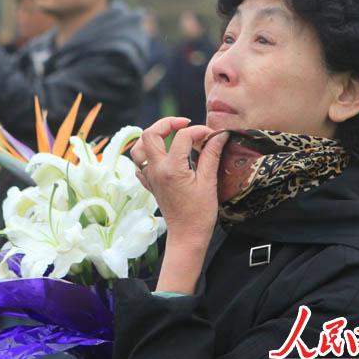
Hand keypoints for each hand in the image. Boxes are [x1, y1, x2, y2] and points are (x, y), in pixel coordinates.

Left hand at [130, 117, 228, 248]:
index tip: (211, 135)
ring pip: (139, 148)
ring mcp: (149, 177)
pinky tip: (162, 155)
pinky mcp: (149, 183)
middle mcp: (156, 170)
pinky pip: (139, 163)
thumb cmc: (200, 213)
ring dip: (152, 137)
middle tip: (184, 123)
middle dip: (166, 123)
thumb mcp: (209, 182)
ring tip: (169, 135)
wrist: (186, 235)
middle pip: (149, 134)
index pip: (182, 136)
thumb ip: (211, 155)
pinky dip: (147, 154)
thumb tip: (219, 135)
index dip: (198, 131)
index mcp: (172, 168)